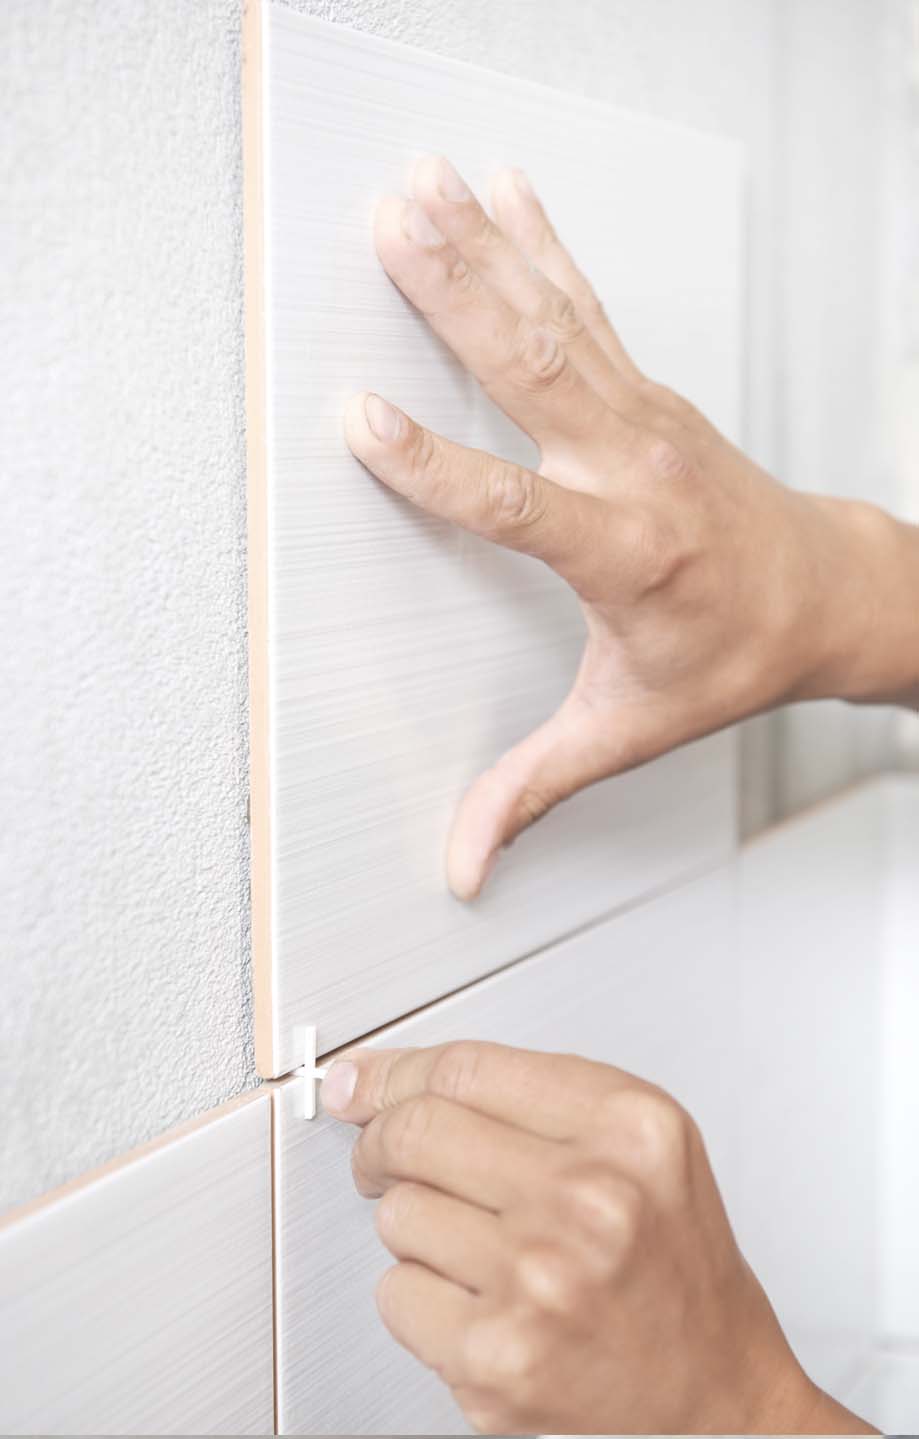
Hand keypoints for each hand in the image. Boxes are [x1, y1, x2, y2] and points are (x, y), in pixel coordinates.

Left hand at [321, 1041, 873, 1434]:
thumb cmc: (672, 1268)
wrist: (716, 1397)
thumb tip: (393, 1080)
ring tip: (480, 1248)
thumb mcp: (640, 1143)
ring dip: (417, 1227)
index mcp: (628, 1129)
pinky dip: (419, 1297)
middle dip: (381, 1141)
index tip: (360, 1080)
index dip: (394, 1071)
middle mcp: (590, 1198)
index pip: (464, 1069)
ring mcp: (541, 1280)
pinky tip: (478, 1302)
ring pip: (398, 1212)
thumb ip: (532, 1095)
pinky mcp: (498, 1357)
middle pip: (417, 1129)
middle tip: (382, 1155)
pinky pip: (396, 1293)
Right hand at [345, 155, 918, 899]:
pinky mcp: (648, 391)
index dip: (434, 467)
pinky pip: (588, 306)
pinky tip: (505, 193)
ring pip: (557, 320)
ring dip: (485, 248)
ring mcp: (645, 418)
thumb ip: (534, 790)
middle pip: (535, 371)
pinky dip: (544, 244)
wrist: (825, 595)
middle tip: (393, 222)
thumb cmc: (730, 658)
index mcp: (624, 553)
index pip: (514, 506)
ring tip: (420, 187)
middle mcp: (634, 469)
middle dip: (458, 292)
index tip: (361, 420)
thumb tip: (462, 863)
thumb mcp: (629, 730)